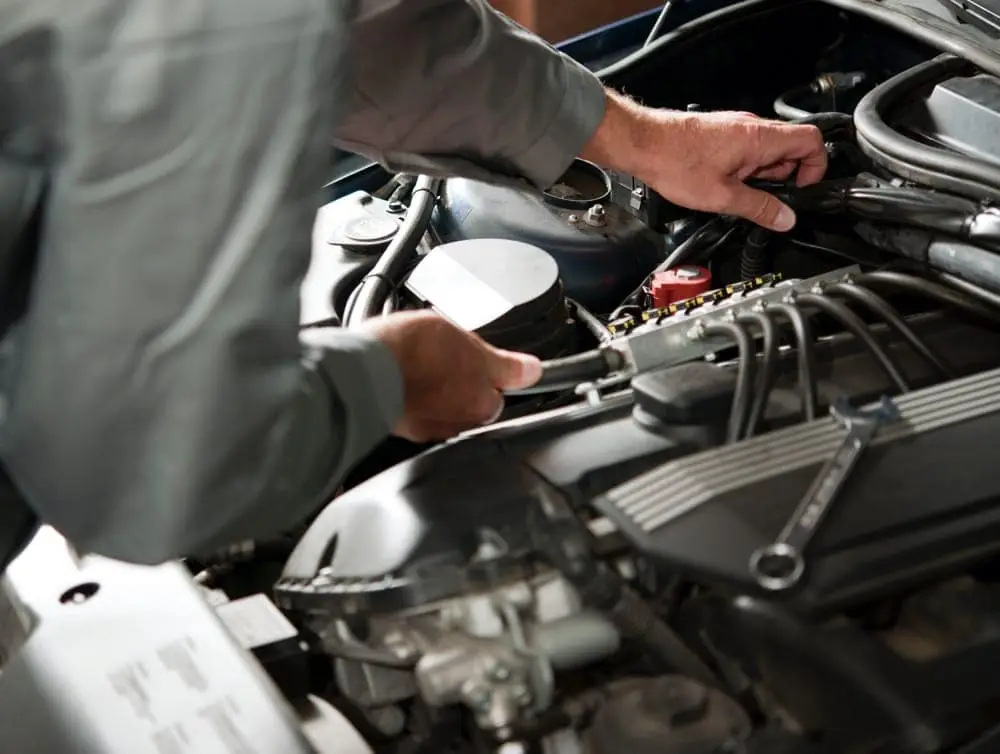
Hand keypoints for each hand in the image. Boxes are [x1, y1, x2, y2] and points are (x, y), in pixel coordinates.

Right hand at [362, 311, 541, 441]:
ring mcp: (426, 428)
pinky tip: (400, 374)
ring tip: (418, 361)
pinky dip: (410, 392)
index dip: (485, 371)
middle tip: (443, 355)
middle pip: (467, 402)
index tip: (473, 358)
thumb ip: (505, 364)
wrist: (364, 369)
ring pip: (439, 405)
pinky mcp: (398, 425)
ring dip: (433, 387)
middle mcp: (457, 426)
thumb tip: (533, 371)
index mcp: (482, 407)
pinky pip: (412, 406)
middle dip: (458, 381)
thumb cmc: (415, 354)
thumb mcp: (470, 346)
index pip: (495, 394)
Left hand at [582, 94, 827, 231]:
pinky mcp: (722, 134)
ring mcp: (736, 128)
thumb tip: (786, 219)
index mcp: (760, 138)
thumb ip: (759, 208)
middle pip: (790, 149)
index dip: (815, 168)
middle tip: (759, 198)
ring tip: (735, 191)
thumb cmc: (675, 163)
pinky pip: (747, 150)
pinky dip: (744, 169)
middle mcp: (752, 127)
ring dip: (761, 175)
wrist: (643, 144)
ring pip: (767, 151)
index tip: (800, 190)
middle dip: (783, 177)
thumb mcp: (723, 197)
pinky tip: (722, 183)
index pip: (812, 141)